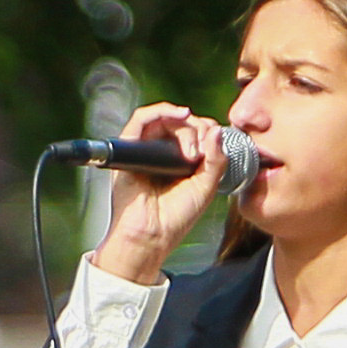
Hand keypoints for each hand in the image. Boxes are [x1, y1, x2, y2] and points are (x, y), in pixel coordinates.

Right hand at [90, 102, 236, 282]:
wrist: (152, 236)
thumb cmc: (176, 217)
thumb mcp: (205, 186)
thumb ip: (216, 159)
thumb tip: (217, 129)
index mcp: (180, 160)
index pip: (195, 130)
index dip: (209, 132)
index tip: (215, 147)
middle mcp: (161, 151)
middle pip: (181, 122)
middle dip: (197, 131)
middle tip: (200, 155)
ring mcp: (144, 149)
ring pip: (164, 118)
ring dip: (183, 125)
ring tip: (192, 148)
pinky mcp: (128, 149)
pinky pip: (141, 119)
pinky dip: (161, 111)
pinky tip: (181, 115)